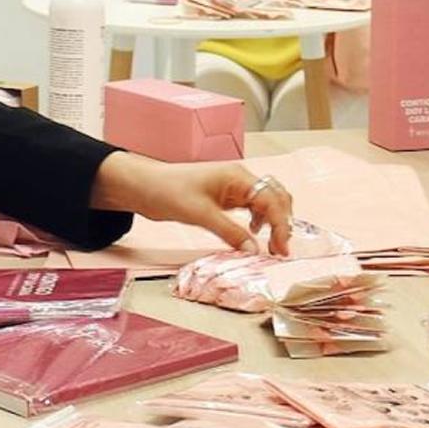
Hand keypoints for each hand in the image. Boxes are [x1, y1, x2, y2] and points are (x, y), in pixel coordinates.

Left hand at [92, 152, 293, 253]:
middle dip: (283, 222)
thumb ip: (230, 232)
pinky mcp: (226, 197)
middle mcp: (240, 179)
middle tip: (280, 250)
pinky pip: (253, 207)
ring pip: (267, 202)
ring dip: (274, 221)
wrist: (145, 187)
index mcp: (237, 177)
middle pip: (276, 197)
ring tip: (271, 245)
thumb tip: (254, 251)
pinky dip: (260, 220)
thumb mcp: (200, 215)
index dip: (281, 225)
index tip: (281, 250)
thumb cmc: (169, 192)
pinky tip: (253, 233)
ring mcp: (234, 188)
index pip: (272, 200)